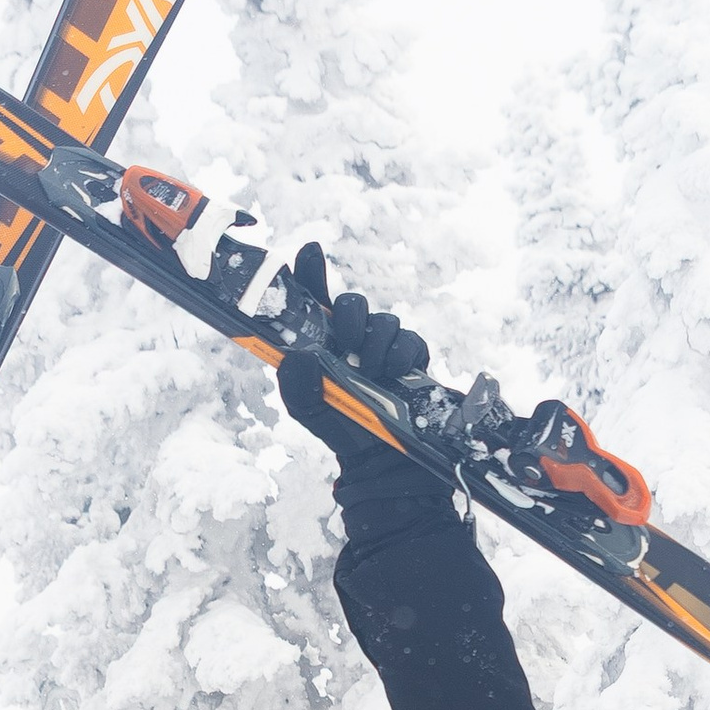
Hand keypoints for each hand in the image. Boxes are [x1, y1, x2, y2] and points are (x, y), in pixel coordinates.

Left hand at [275, 243, 430, 466]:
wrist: (381, 458)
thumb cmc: (341, 427)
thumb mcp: (310, 411)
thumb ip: (297, 387)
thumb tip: (300, 357)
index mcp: (323, 341)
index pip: (314, 297)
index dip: (310, 271)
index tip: (310, 251)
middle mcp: (353, 337)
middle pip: (352, 302)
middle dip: (350, 315)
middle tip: (346, 342)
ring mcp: (384, 345)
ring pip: (384, 320)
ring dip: (376, 343)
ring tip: (372, 371)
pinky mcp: (413, 357)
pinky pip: (411, 339)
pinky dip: (402, 353)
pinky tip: (394, 372)